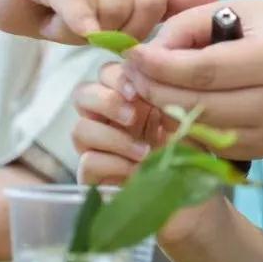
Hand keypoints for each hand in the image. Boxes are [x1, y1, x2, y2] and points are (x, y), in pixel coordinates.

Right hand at [0, 0, 217, 43]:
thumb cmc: (64, 4)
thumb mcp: (117, 6)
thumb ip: (162, 1)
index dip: (141, 30)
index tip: (121, 40)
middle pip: (130, 5)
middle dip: (112, 33)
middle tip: (89, 33)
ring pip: (99, 6)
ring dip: (82, 30)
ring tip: (66, 22)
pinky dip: (77, 14)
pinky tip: (79, 29)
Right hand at [72, 60, 171, 184]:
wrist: (182, 188)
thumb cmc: (182, 149)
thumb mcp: (180, 118)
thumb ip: (164, 96)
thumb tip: (151, 81)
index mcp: (125, 97)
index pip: (105, 73)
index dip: (116, 77)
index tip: (136, 92)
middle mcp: (105, 118)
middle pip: (82, 93)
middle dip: (106, 101)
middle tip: (132, 117)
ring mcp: (95, 147)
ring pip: (80, 129)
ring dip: (113, 138)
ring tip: (143, 151)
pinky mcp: (91, 175)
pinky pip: (88, 162)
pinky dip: (114, 164)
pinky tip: (136, 170)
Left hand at [107, 0, 262, 161]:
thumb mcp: (241, 9)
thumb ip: (191, 25)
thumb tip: (149, 52)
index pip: (205, 71)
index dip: (161, 66)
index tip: (131, 55)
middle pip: (200, 105)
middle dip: (155, 91)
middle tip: (128, 75)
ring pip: (203, 129)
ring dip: (166, 111)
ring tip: (146, 89)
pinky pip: (214, 143)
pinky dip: (187, 127)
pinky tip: (173, 106)